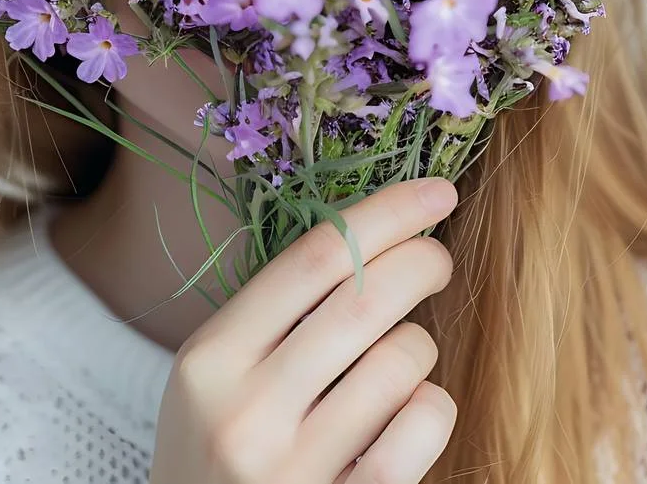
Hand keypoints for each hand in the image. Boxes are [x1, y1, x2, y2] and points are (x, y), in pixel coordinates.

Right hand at [149, 176, 459, 483]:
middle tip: (437, 259)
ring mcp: (292, 469)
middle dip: (422, 262)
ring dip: (420, 347)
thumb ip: (278, 314)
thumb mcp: (218, 379)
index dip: (388, 211)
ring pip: (402, 361)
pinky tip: (407, 414)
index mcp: (209, 360)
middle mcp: (244, 412)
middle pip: (366, 297)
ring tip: (400, 359)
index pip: (315, 255)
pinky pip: (421, 428)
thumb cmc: (222, 451)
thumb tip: (377, 228)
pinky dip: (430, 408)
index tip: (436, 191)